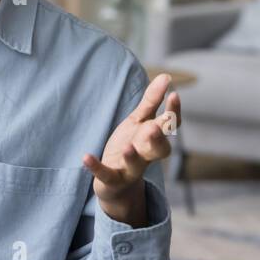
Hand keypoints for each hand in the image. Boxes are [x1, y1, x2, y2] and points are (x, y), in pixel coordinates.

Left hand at [82, 73, 181, 225]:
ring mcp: (130, 169)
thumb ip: (152, 102)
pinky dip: (96, 167)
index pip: (170, 127)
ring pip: (136, 165)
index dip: (174, 112)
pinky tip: (86, 157)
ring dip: (132, 157)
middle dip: (158, 139)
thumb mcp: (139, 122)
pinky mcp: (112, 180)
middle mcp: (146, 155)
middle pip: (159, 150)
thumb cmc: (131, 145)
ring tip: (128, 147)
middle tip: (155, 127)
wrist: (115, 183)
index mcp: (154, 139)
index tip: (174, 94)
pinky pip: (106, 175)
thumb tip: (166, 76)